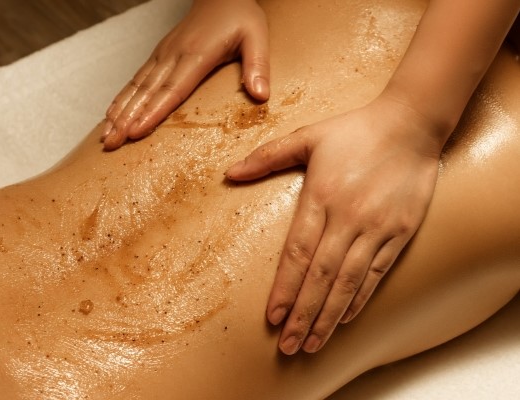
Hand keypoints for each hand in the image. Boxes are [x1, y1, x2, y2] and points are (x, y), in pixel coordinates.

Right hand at [102, 0, 269, 149]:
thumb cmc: (240, 16)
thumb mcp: (256, 37)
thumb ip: (258, 65)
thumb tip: (261, 95)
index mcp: (197, 55)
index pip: (172, 89)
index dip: (153, 112)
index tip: (136, 131)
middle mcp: (173, 55)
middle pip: (146, 92)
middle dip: (126, 119)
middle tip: (111, 143)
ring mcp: (162, 55)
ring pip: (136, 87)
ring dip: (118, 112)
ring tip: (105, 135)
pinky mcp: (159, 55)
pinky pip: (136, 79)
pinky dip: (121, 98)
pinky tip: (111, 113)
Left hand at [226, 96, 442, 354]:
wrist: (411, 123)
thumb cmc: (354, 130)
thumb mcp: (307, 136)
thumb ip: (266, 156)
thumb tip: (229, 172)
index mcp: (322, 196)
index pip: (298, 252)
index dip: (285, 288)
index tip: (273, 317)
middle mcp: (349, 217)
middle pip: (321, 276)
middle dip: (303, 314)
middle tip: (288, 346)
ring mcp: (377, 228)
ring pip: (349, 282)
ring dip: (329, 315)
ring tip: (313, 343)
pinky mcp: (399, 233)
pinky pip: (377, 273)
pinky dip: (360, 298)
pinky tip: (345, 318)